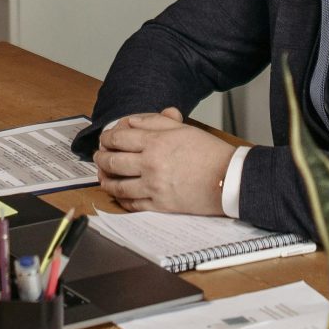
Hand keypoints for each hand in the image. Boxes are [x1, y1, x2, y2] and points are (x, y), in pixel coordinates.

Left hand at [95, 107, 233, 214]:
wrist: (229, 179)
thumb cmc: (209, 153)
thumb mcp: (182, 129)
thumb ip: (154, 122)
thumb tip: (131, 122)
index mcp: (155, 142)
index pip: (118, 139)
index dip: (106, 138)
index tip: (104, 139)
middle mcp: (150, 165)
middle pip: (112, 162)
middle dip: (100, 158)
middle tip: (98, 157)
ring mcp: (153, 187)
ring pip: (117, 185)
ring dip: (105, 180)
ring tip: (103, 176)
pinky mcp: (159, 205)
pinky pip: (132, 204)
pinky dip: (121, 199)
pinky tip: (119, 195)